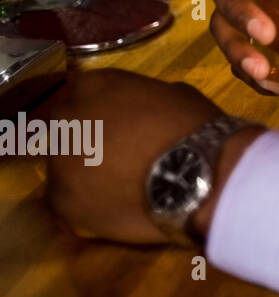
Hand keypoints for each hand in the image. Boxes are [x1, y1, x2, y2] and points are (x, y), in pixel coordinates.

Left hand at [41, 67, 264, 244]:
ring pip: (67, 171)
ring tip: (126, 189)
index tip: (122, 129)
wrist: (201, 175)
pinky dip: (92, 211)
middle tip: (123, 160)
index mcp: (93, 85)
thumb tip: (141, 113)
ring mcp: (59, 162)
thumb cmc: (195, 127)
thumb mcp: (174, 95)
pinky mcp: (62, 204)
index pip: (83, 96)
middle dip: (90, 144)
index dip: (104, 115)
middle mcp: (66, 118)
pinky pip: (72, 207)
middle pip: (69, 131)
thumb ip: (143, 100)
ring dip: (90, 178)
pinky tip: (121, 210)